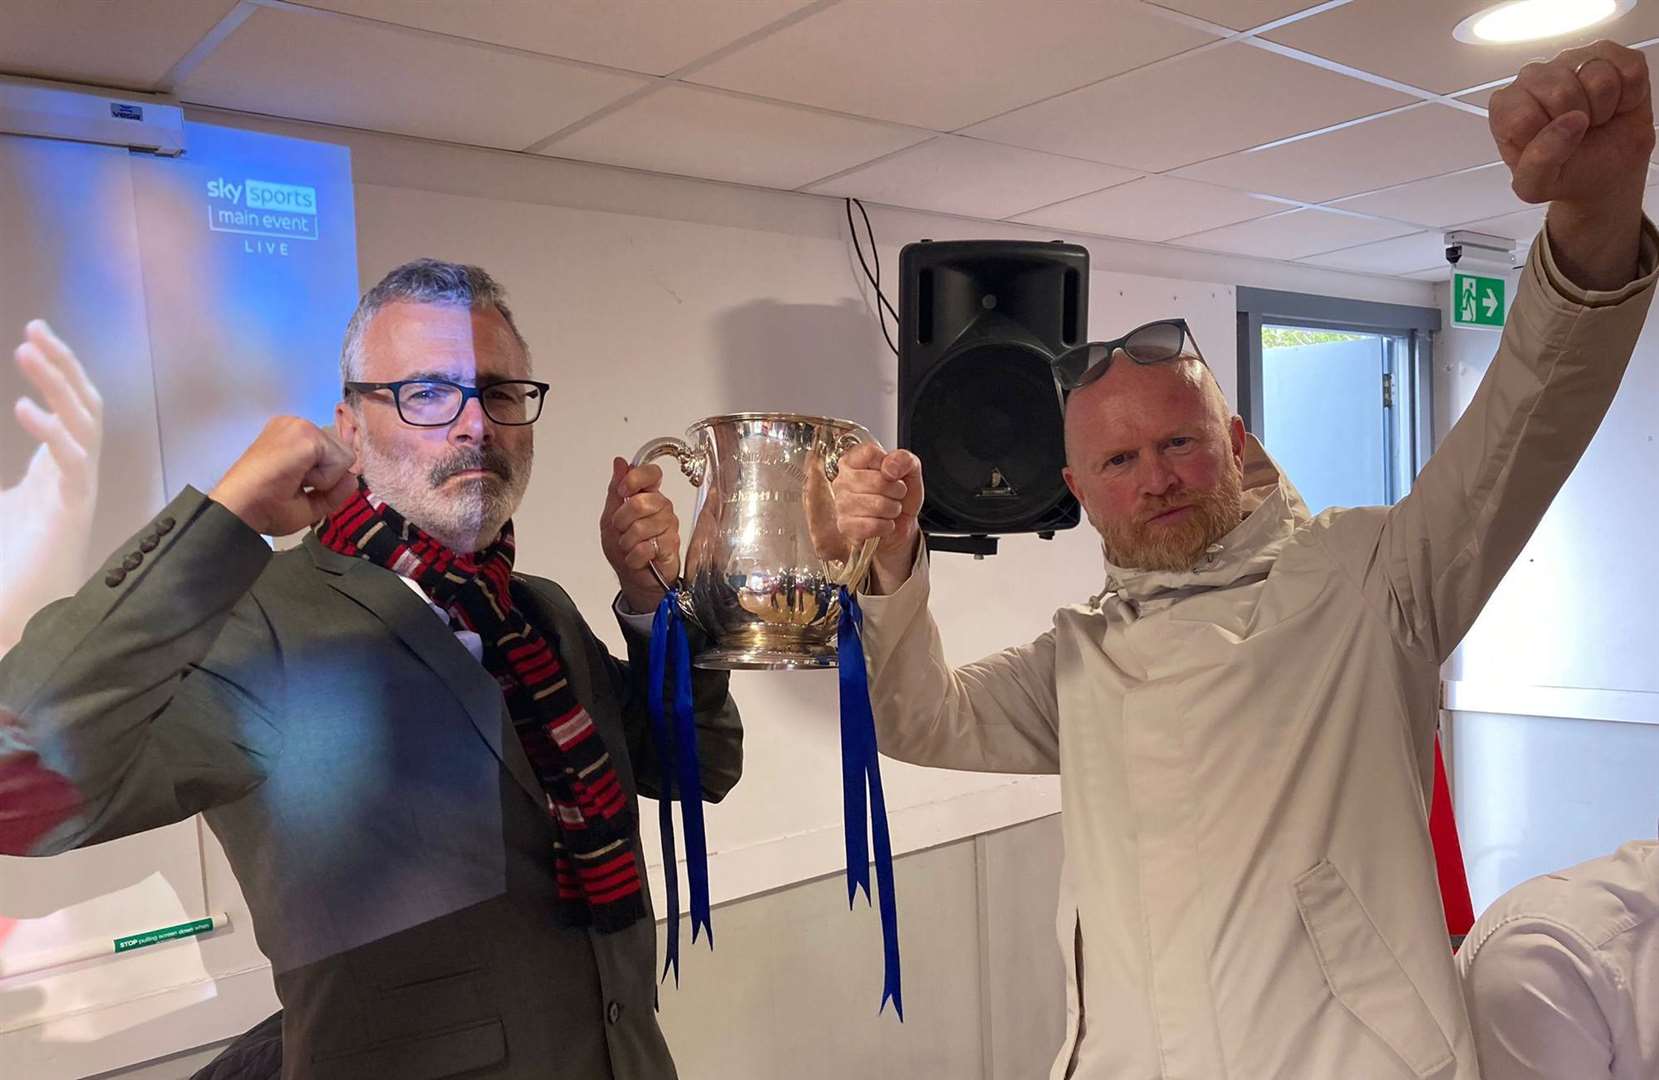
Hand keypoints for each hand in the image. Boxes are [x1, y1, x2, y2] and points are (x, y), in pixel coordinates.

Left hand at [0, 321, 103, 652]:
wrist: (12, 621)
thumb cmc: (5, 569)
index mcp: (56, 472)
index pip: (72, 408)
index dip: (58, 370)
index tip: (34, 334)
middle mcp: (73, 477)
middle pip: (85, 405)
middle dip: (63, 365)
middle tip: (35, 329)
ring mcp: (75, 493)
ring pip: (84, 423)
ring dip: (58, 384)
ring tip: (29, 350)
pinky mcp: (70, 513)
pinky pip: (73, 462)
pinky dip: (52, 431)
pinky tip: (23, 408)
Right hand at [207, 417, 356, 536]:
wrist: (240, 510)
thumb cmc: (265, 509)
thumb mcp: (309, 503)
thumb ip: (335, 490)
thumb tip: (353, 477)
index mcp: (291, 437)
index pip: (331, 452)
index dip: (326, 476)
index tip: (299, 485)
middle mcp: (295, 424)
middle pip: (342, 453)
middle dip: (327, 478)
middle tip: (293, 486)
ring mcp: (300, 425)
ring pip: (344, 457)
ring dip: (325, 479)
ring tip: (293, 482)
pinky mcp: (306, 433)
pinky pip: (341, 461)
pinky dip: (325, 479)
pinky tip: (298, 479)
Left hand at [600, 457, 679, 613]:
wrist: (633, 576)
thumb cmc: (624, 548)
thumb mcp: (610, 517)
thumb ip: (614, 490)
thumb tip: (619, 463)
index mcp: (648, 495)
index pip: (652, 473)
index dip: (635, 479)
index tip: (623, 491)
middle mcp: (661, 507)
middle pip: (641, 502)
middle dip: (622, 520)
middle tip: (621, 529)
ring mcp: (669, 526)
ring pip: (642, 527)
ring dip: (627, 541)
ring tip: (629, 546)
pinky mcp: (672, 546)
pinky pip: (647, 547)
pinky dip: (634, 556)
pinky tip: (637, 557)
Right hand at [831, 443, 923, 594]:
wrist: (901, 531)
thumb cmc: (902, 500)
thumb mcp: (911, 475)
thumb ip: (905, 460)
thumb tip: (890, 464)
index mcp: (855, 462)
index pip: (864, 453)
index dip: (885, 464)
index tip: (894, 473)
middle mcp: (842, 481)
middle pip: (870, 479)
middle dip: (893, 490)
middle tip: (897, 497)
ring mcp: (840, 506)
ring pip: (868, 503)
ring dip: (889, 510)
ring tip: (891, 512)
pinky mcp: (843, 529)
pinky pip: (865, 525)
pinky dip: (882, 526)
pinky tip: (884, 526)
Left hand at [1491, 41, 1652, 288]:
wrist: (1604, 177)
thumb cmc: (1564, 178)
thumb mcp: (1535, 187)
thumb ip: (1537, 161)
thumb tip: (1567, 124)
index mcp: (1508, 107)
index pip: (1515, 106)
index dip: (1539, 134)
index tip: (1552, 150)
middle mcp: (1535, 79)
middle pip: (1553, 85)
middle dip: (1573, 121)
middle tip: (1579, 137)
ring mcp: (1573, 64)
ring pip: (1590, 73)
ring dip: (1602, 108)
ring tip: (1597, 124)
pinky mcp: (1611, 58)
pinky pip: (1623, 65)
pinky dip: (1627, 93)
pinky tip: (1617, 108)